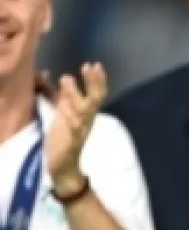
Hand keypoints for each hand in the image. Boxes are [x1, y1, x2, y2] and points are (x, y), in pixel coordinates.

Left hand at [44, 64, 106, 192]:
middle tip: (89, 66)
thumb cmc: (62, 138)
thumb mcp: (60, 113)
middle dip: (94, 83)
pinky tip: (63, 105)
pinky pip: (72, 126)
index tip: (94, 64)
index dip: (97, 79)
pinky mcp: (71, 139)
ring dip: (75, 94)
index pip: (96, 93)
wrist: (64, 165)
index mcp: (84, 113)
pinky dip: (69, 115)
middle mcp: (86, 119)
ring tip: (65, 78)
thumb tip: (49, 74)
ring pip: (84, 109)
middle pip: (97, 98)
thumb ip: (57, 95)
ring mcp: (80, 128)